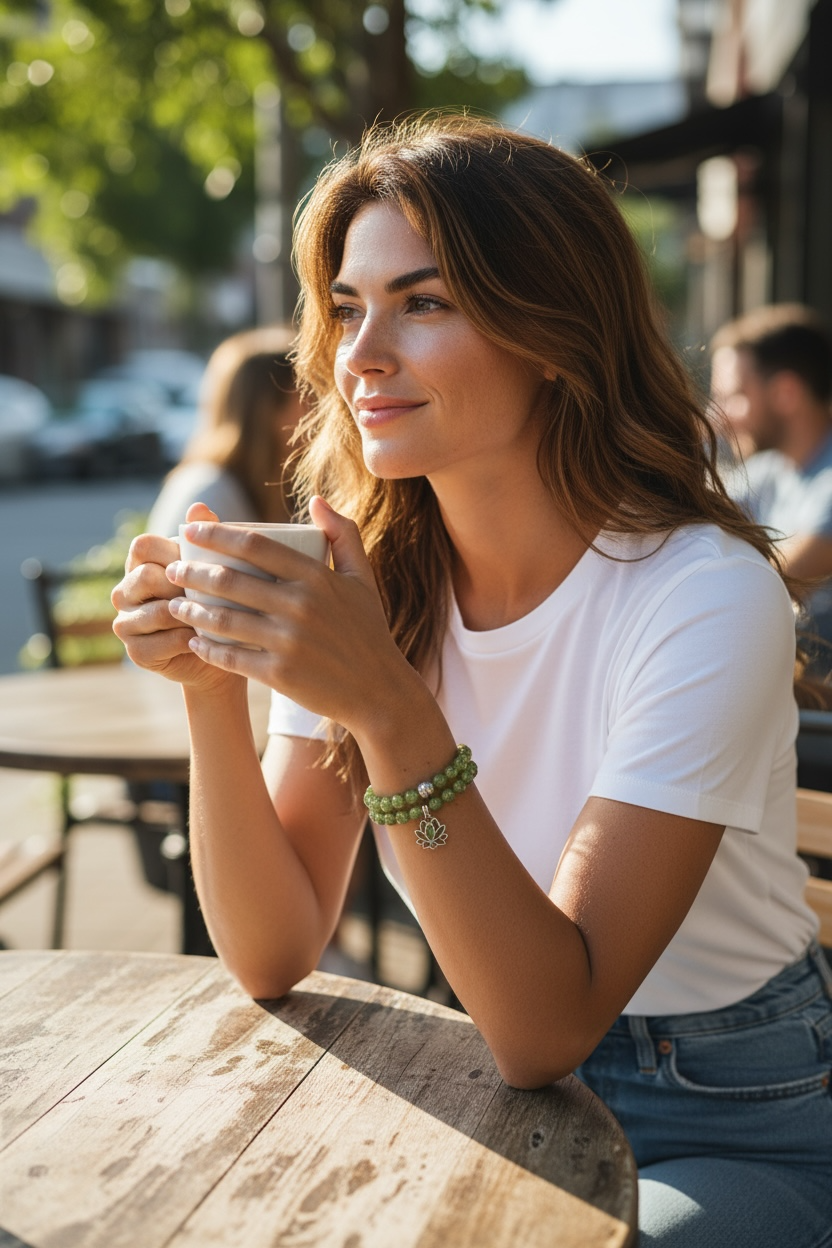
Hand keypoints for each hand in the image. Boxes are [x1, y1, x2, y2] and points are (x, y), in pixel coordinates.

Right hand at [112, 502, 241, 693]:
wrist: (222, 652)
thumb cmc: (218, 601)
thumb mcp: (214, 567)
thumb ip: (204, 538)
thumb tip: (198, 507)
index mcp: (139, 565)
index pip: (142, 545)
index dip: (172, 551)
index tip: (201, 563)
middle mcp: (124, 592)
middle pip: (145, 576)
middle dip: (181, 585)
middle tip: (212, 593)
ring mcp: (126, 623)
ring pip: (156, 611)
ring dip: (189, 614)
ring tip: (214, 616)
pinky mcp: (136, 653)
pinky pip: (163, 641)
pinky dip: (189, 640)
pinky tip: (207, 639)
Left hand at [164, 497, 420, 732]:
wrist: (378, 690)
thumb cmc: (367, 630)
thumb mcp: (363, 578)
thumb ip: (344, 534)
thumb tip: (317, 501)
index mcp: (316, 577)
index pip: (254, 545)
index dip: (215, 534)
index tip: (190, 530)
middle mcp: (300, 606)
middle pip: (230, 580)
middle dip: (191, 571)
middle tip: (173, 568)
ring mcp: (289, 642)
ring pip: (224, 619)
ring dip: (191, 609)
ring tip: (174, 603)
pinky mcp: (280, 674)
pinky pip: (231, 657)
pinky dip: (207, 648)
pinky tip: (194, 640)